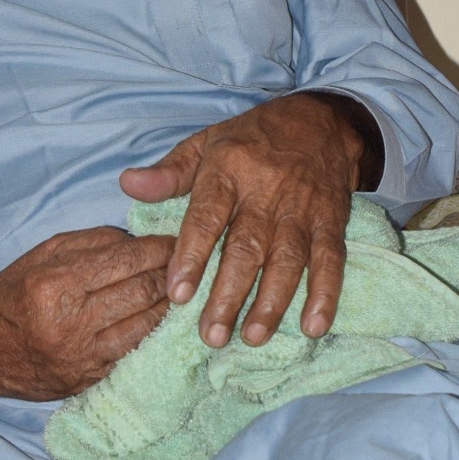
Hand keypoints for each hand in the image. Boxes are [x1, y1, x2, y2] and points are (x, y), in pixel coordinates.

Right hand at [0, 227, 174, 410]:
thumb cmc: (10, 293)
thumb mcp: (44, 252)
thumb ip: (94, 241)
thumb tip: (142, 239)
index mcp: (57, 284)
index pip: (127, 261)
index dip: (161, 247)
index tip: (180, 237)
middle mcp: (71, 323)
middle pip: (144, 293)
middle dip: (175, 274)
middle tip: (196, 261)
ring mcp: (81, 358)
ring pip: (147, 326)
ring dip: (173, 306)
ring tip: (190, 289)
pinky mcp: (87, 381)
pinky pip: (134, 353)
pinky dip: (155, 333)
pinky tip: (168, 319)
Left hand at [119, 93, 379, 347]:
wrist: (322, 122)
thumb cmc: (254, 138)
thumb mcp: (208, 142)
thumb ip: (169, 172)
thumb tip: (127, 184)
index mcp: (230, 170)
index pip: (207, 215)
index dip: (193, 254)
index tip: (177, 293)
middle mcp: (266, 192)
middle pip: (247, 247)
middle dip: (229, 293)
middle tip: (210, 335)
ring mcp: (302, 210)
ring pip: (287, 260)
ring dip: (272, 302)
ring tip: (252, 338)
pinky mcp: (331, 222)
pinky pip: (330, 260)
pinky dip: (325, 294)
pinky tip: (314, 326)